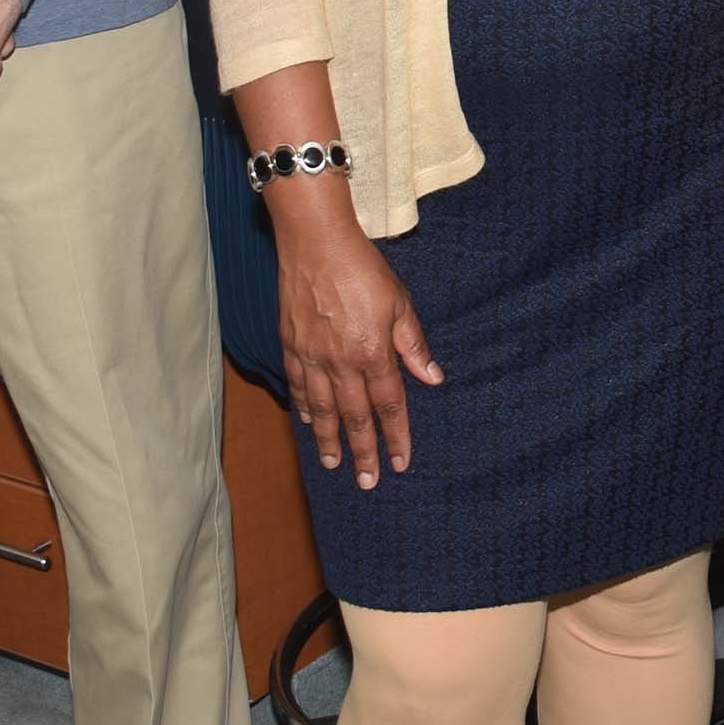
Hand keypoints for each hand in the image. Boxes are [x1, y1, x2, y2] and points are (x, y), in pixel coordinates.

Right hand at [269, 197, 441, 488]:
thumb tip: (432, 378)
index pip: (389, 406)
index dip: (397, 437)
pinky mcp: (291, 345)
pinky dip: (305, 407)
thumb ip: (413, 345)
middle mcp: (340, 362)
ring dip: (329, 440)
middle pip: (354, 417)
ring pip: (323, 410)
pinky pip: (299, 386)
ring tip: (333, 464)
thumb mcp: (400, 302)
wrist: (315, 242)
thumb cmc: (363, 268)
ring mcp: (312, 356)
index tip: (400, 463)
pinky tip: (310, 421)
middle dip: (362, 452)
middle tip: (367, 482)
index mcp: (373, 352)